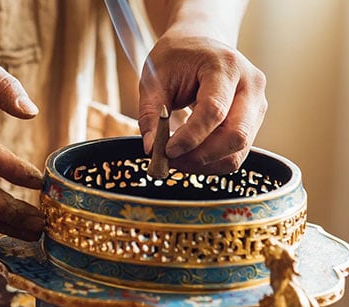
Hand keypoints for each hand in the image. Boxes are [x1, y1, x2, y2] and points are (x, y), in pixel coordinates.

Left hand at [138, 36, 266, 173]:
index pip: (214, 110)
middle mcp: (250, 85)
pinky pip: (236, 152)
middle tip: (169, 161)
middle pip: (236, 135)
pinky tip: (189, 156)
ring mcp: (257, 105)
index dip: (190, 137)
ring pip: (238, 150)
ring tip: (175, 159)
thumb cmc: (176, 57)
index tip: (165, 151)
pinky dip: (211, 162)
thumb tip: (151, 149)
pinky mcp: (253, 121)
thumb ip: (150, 113)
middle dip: (200, 156)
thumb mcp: (154, 78)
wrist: (202, 41)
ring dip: (205, 163)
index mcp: (226, 66)